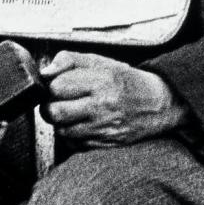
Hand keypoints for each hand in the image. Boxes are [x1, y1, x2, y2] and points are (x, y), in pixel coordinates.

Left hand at [41, 51, 187, 147]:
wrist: (158, 104)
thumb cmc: (126, 81)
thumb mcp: (100, 61)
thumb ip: (69, 60)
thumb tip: (45, 71)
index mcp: (100, 81)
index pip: (57, 87)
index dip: (53, 86)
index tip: (59, 85)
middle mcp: (102, 106)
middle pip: (55, 112)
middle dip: (51, 107)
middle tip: (59, 102)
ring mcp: (104, 127)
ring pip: (62, 131)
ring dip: (62, 123)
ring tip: (74, 113)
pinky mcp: (105, 144)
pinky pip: (75, 144)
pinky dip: (73, 136)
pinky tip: (84, 125)